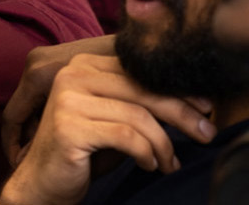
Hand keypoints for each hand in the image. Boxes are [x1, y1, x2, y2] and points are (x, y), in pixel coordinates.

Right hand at [0, 54, 213, 204]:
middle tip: (207, 133)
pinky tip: (150, 166)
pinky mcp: (70, 126)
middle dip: (182, 113)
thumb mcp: (113, 118)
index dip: (178, 90)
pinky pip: (126, 137)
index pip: (141, 72)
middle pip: (144, 89)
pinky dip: (146, 154)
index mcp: (84, 65)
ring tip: (169, 163)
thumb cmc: (83, 152)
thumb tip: (195, 97)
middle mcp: (73, 74)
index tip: (206, 108)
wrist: (41, 183)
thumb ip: (138, 100)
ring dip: (163, 144)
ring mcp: (69, 99)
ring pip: (138, 116)